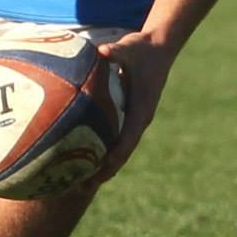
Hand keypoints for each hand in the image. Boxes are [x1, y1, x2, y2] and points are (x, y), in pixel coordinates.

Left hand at [84, 33, 175, 186]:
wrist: (159, 49)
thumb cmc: (143, 48)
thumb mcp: (131, 47)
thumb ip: (117, 51)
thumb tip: (102, 50)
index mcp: (141, 109)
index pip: (128, 139)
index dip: (115, 156)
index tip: (100, 170)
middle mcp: (138, 120)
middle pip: (121, 154)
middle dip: (103, 173)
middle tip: (81, 189)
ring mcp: (133, 121)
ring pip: (118, 151)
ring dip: (101, 169)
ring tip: (77, 185)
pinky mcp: (128, 118)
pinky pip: (114, 140)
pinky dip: (100, 153)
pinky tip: (80, 160)